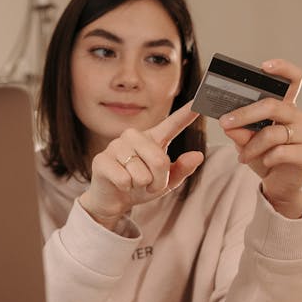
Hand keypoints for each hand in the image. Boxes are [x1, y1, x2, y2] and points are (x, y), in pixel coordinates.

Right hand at [78, 103, 205, 229]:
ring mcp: (116, 145)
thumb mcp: (166, 182)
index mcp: (152, 139)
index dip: (186, 113)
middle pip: (159, 160)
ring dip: (142, 186)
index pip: (172, 124)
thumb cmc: (141, 187)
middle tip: (149, 185)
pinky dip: (126, 188)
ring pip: (142, 173)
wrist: (113, 200)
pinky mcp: (102, 159)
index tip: (199, 100)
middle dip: (158, 181)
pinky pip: (124, 179)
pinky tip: (120, 184)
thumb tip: (198, 155)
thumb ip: (182, 169)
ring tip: (133, 183)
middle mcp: (133, 136)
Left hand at [218, 59, 301, 218]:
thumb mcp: (246, 142)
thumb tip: (228, 124)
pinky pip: (282, 151)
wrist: (279, 184)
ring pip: (273, 133)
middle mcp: (299, 116)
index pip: (292, 79)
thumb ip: (239, 130)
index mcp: (286, 106)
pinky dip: (267, 158)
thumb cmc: (264, 156)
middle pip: (273, 105)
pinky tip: (264, 163)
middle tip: (225, 123)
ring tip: (241, 156)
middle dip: (245, 114)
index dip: (282, 68)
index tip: (264, 66)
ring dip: (252, 145)